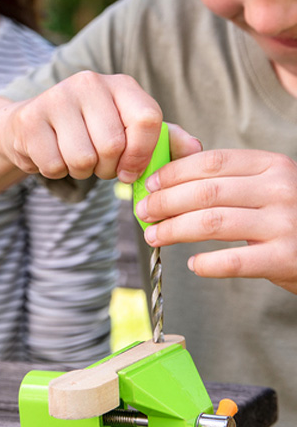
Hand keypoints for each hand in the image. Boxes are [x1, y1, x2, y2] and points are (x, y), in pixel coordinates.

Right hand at [0, 71, 166, 182]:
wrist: (30, 126)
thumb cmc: (87, 130)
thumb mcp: (127, 130)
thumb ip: (163, 139)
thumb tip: (197, 150)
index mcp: (121, 85)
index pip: (147, 119)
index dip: (142, 154)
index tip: (130, 172)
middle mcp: (89, 82)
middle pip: (112, 145)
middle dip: (106, 169)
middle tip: (97, 165)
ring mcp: (56, 98)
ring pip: (82, 159)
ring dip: (81, 172)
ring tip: (75, 158)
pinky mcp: (30, 119)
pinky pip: (54, 165)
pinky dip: (57, 172)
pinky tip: (53, 155)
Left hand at [135, 149, 296, 293]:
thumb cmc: (289, 217)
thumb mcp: (269, 186)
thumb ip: (228, 178)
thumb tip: (166, 176)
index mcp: (273, 165)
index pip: (211, 162)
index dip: (173, 173)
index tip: (150, 185)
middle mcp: (280, 189)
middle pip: (205, 192)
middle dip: (164, 203)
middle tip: (143, 213)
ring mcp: (285, 224)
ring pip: (210, 223)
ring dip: (173, 230)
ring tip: (154, 235)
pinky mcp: (285, 258)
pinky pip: (232, 261)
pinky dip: (205, 264)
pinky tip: (193, 264)